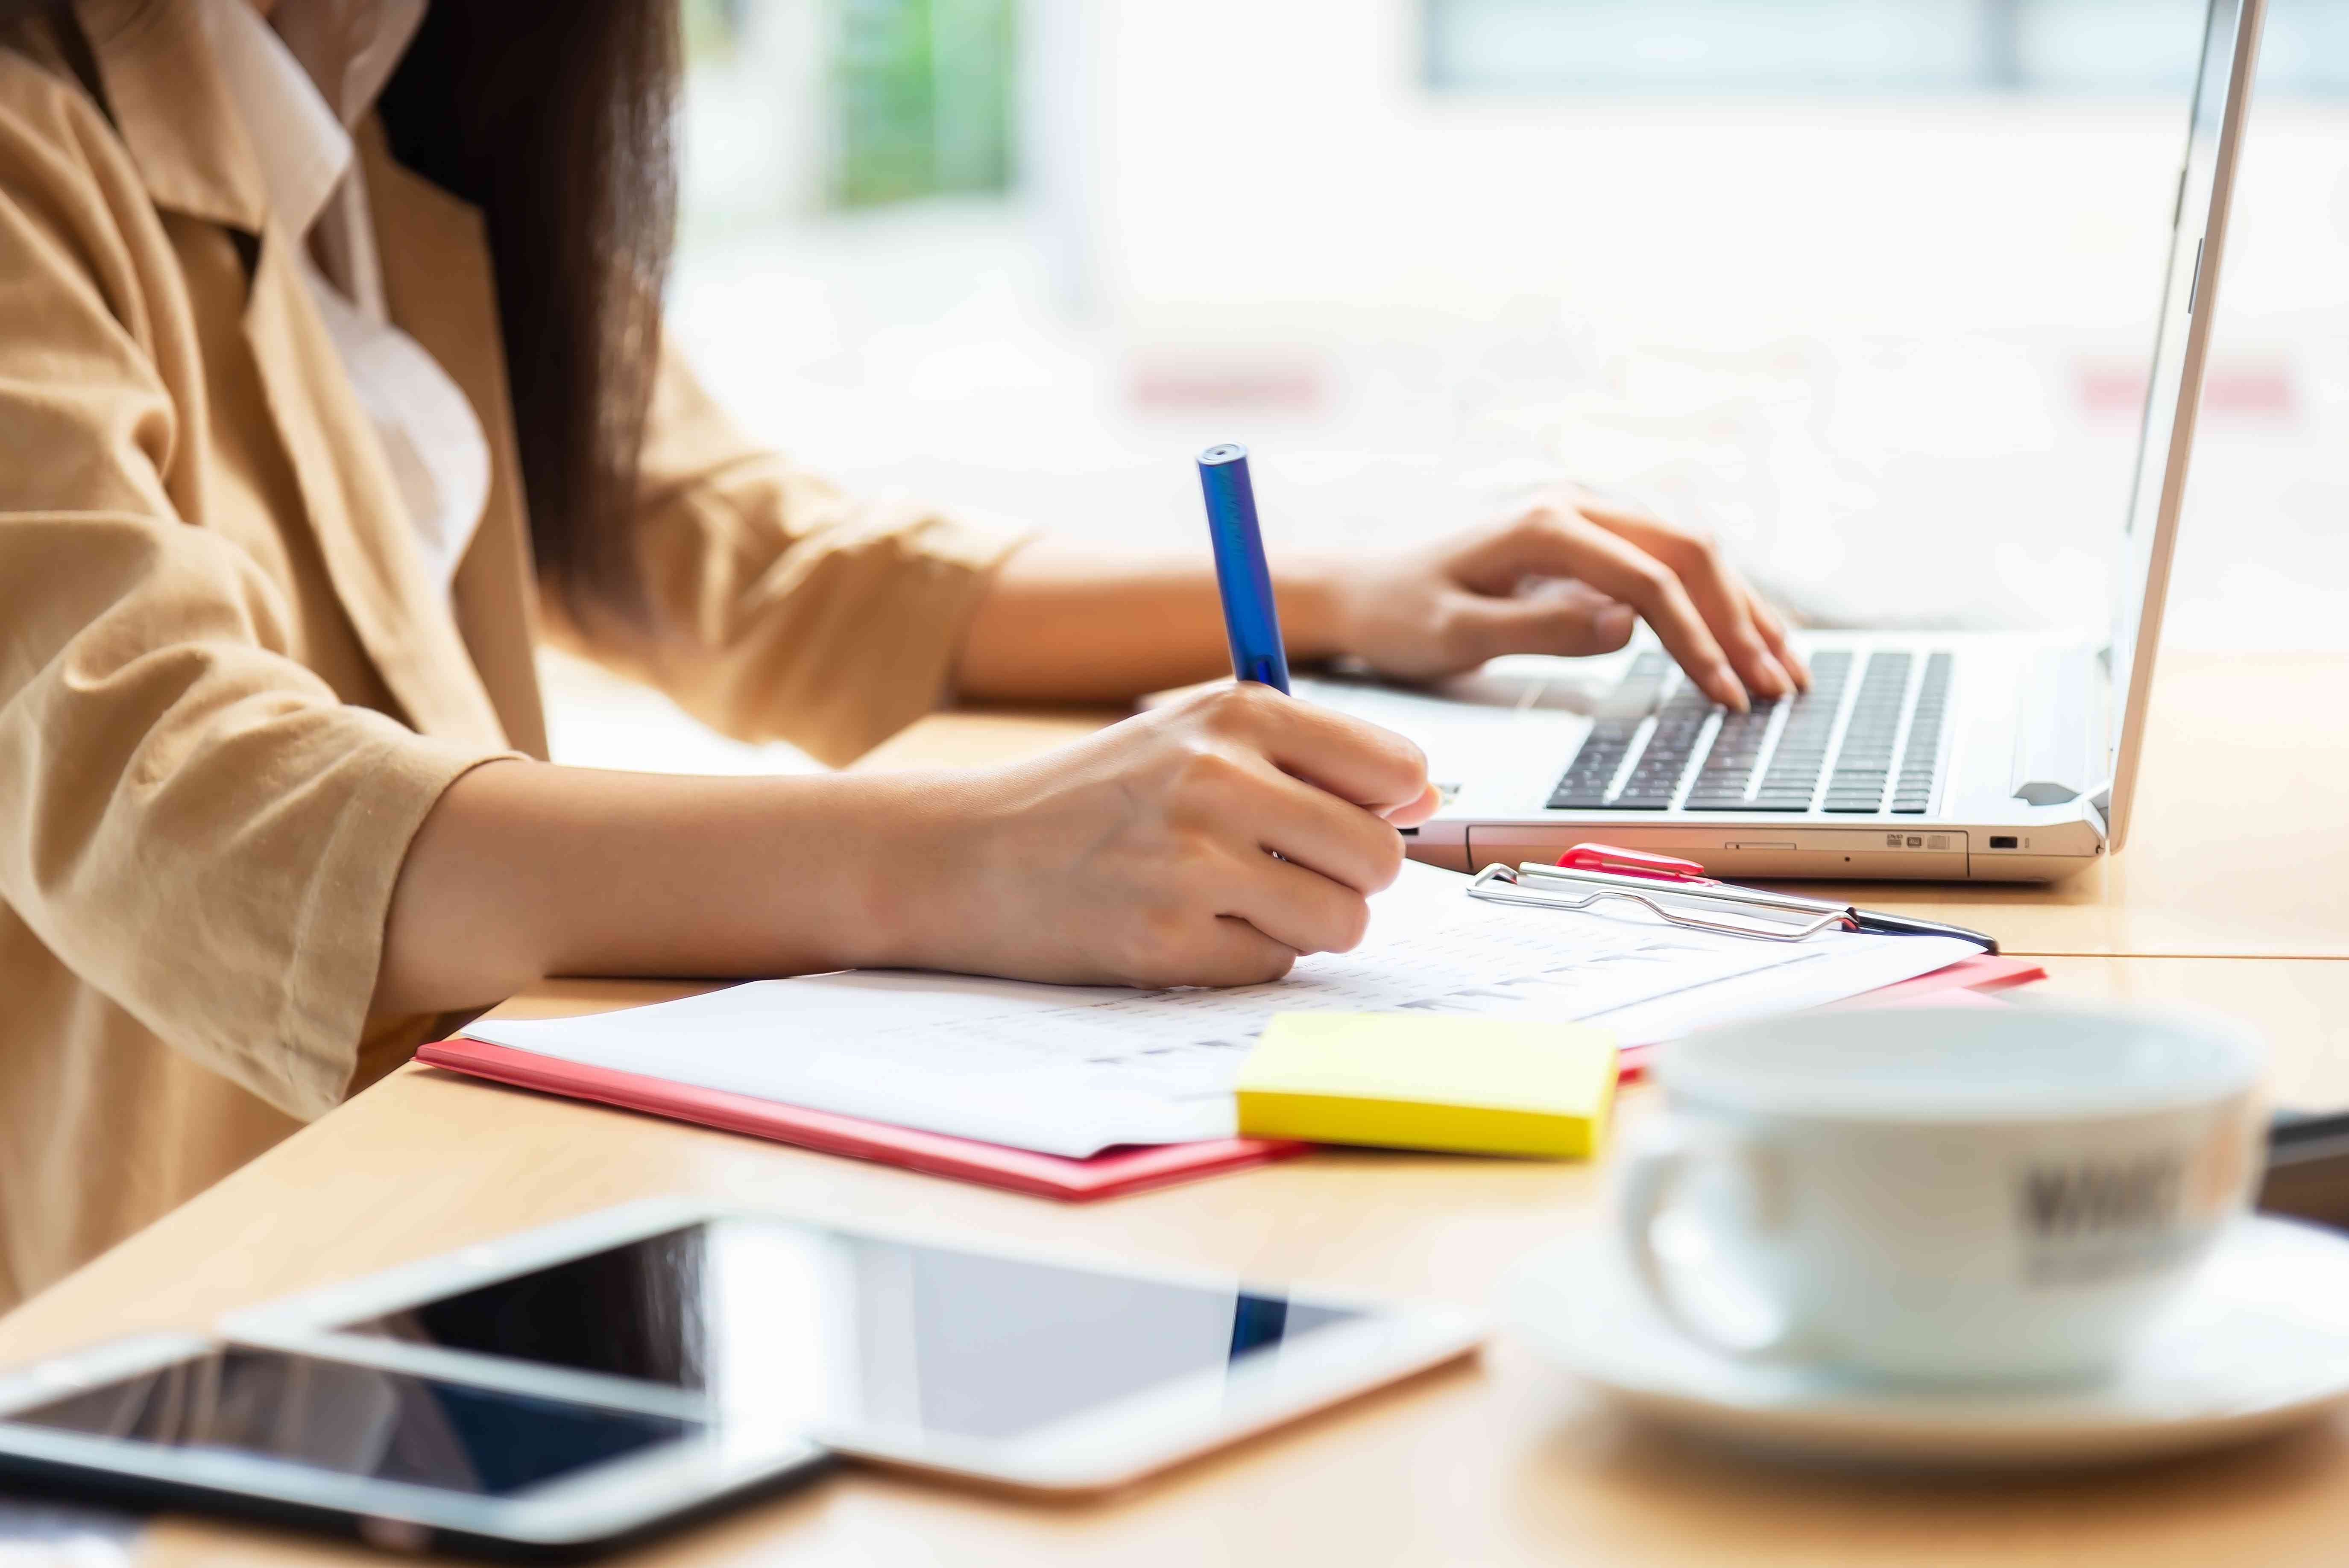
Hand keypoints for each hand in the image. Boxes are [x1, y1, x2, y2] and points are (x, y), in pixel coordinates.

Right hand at [884, 684, 1437, 987]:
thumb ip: (1313, 757)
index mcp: (1236, 711)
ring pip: (1342, 921)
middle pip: (1380, 855)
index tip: (1342, 818)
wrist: (966, 854)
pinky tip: (1184, 927)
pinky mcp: (1166, 940)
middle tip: (1279, 870)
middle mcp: (1217, 776)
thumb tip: (1427, 796)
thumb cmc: (1098, 798)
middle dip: (1346, 877)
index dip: (1384, 807)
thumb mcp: (1196, 737)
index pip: (1397, 767)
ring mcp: (1190, 861)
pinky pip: (1274, 967)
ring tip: (1233, 900)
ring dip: (1303, 925)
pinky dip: (1243, 958)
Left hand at [1315, 488, 1807, 710]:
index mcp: (1546, 524)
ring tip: (1786, 668)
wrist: (1360, 589)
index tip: (1727, 690)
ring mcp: (1587, 521)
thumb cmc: (1398, 614)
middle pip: (1689, 553)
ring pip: (1692, 554)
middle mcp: (1576, 508)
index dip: (1697, 636)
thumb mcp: (1454, 634)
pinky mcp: (1590, 544)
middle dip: (1741, 620)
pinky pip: (1671, 564)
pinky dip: (1715, 603)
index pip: (1649, 577)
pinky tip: (1747, 638)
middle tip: (1778, 686)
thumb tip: (1628, 624)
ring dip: (1743, 610)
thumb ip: (1540, 630)